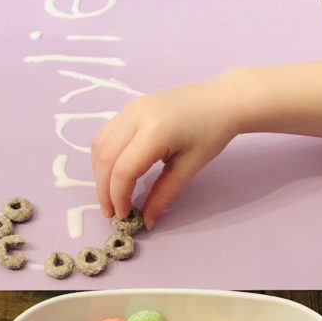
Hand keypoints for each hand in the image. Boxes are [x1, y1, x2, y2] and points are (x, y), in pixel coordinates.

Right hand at [91, 74, 240, 227]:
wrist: (222, 99)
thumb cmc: (212, 133)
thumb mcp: (189, 167)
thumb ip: (164, 195)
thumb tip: (146, 220)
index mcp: (155, 131)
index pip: (123, 170)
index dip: (119, 197)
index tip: (125, 217)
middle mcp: (135, 115)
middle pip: (105, 159)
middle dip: (104, 190)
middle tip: (111, 213)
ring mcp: (129, 108)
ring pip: (99, 145)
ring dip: (99, 174)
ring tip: (109, 196)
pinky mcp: (129, 107)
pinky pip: (106, 135)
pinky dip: (104, 157)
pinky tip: (113, 173)